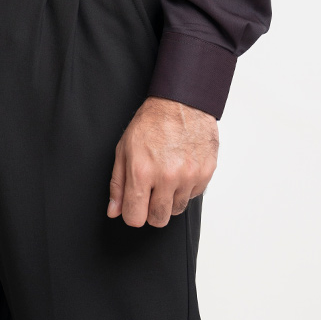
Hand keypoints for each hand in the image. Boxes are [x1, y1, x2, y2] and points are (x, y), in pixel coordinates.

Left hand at [107, 96, 218, 226]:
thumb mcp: (124, 148)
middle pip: (158, 220)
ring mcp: (189, 176)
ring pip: (176, 209)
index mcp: (142, 171)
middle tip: (150, 191)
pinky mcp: (206, 173)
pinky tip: (180, 168)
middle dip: (151, 210)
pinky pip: (193, 196)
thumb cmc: (152, 121)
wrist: (182, 101)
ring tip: (166, 175)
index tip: (134, 204)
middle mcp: (167, 176)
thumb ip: (118, 183)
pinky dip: (186, 188)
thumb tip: (115, 210)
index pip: (135, 218)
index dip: (132, 213)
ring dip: (169, 198)